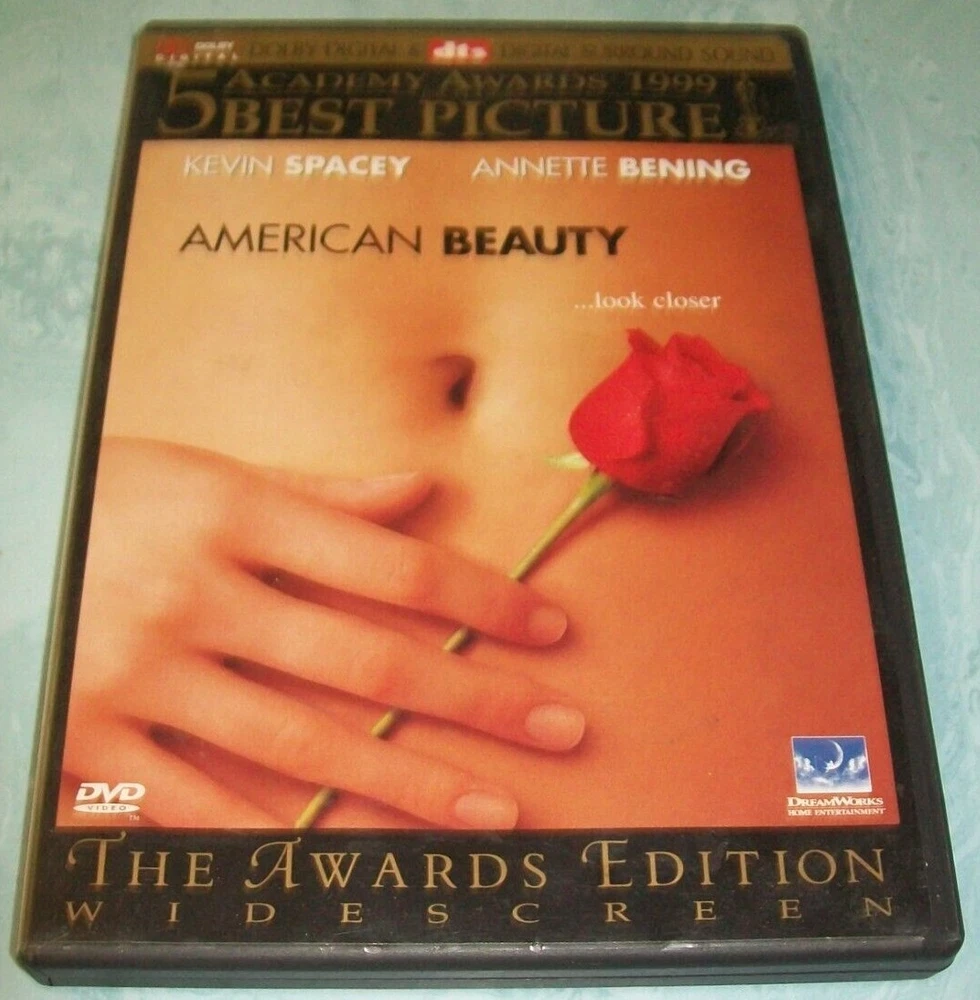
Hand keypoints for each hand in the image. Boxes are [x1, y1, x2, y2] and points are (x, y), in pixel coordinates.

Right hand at [63, 437, 583, 827]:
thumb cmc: (110, 495)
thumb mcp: (209, 474)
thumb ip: (319, 495)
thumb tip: (420, 490)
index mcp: (237, 516)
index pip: (393, 568)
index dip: (483, 600)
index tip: (549, 628)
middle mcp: (199, 596)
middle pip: (368, 663)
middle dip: (476, 702)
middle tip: (561, 730)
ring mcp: (144, 675)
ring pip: (301, 747)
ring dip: (408, 787)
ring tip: (491, 813)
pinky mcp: (94, 739)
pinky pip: (198, 803)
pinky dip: (278, 836)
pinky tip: (354, 857)